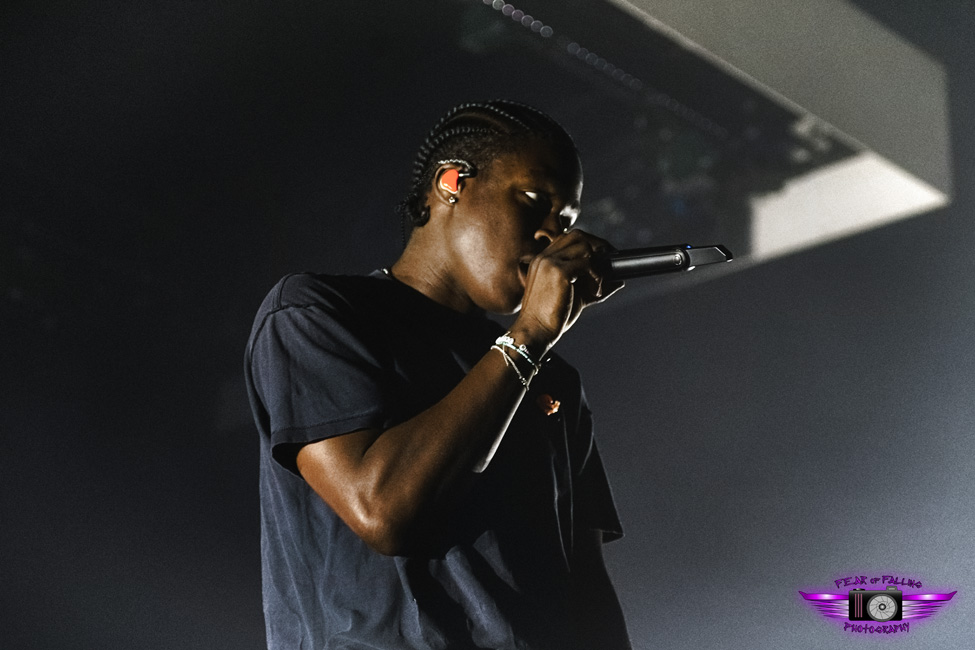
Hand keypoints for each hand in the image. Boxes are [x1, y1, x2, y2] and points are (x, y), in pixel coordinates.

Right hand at [511, 229, 622, 354]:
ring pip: (585, 247)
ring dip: (597, 265)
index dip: (589, 244)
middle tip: (608, 264)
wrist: (535, 331)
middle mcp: (544, 257)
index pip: (568, 238)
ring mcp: (550, 262)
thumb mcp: (575, 296)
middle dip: (598, 246)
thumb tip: (618, 281)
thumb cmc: (551, 317)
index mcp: (543, 260)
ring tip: (597, 286)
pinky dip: (597, 277)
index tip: (604, 257)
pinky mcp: (559, 272)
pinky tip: (595, 293)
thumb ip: (593, 285)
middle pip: (577, 236)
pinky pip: (587, 264)